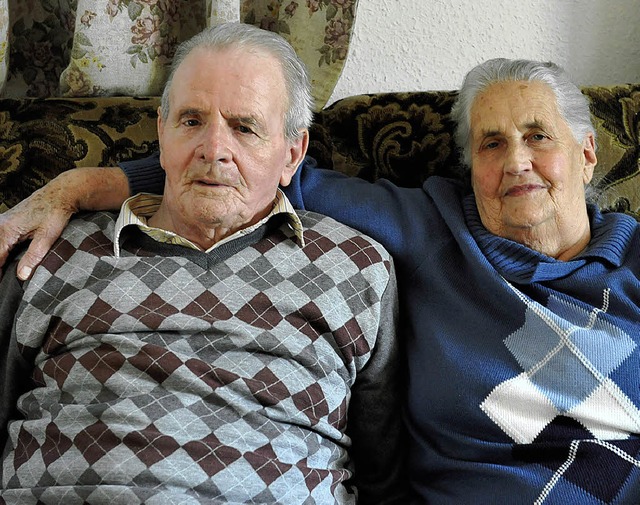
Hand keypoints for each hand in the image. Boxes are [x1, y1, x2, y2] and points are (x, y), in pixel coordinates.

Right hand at [0, 166, 129, 280]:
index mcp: (6, 230)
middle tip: (4, 285)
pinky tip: (5, 262)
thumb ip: (34, 256)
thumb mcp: (48, 236)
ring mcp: (1, 223)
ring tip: (5, 277)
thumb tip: (21, 277)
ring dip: (0, 260)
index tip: (2, 288)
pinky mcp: (6, 223)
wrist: (60, 193)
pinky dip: (1, 253)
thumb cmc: (55, 212)